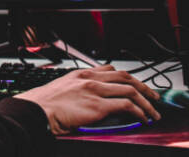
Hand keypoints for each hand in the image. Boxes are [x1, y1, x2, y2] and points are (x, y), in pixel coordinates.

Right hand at [13, 65, 160, 134]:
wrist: (36, 111)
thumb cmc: (44, 105)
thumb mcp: (61, 89)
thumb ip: (77, 89)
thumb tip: (87, 99)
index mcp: (81, 74)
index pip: (110, 69)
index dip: (127, 77)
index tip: (135, 85)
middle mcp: (90, 79)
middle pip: (125, 77)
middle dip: (143, 87)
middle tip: (153, 96)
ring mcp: (95, 91)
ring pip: (131, 90)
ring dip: (146, 102)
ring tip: (153, 112)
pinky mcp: (98, 106)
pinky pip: (127, 106)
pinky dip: (139, 112)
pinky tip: (143, 118)